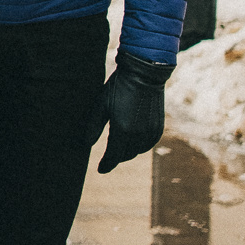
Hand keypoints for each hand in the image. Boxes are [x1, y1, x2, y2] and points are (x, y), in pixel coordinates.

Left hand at [94, 52, 172, 174]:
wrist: (145, 74)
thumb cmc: (119, 88)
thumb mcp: (101, 105)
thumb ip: (93, 127)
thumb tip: (86, 144)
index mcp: (122, 130)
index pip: (113, 156)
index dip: (106, 165)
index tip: (100, 169)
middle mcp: (138, 134)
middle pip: (125, 155)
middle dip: (116, 157)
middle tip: (108, 156)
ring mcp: (150, 132)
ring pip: (137, 151)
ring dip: (128, 152)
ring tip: (119, 147)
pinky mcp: (158, 127)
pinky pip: (148, 145)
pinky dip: (139, 146)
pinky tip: (133, 140)